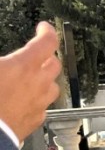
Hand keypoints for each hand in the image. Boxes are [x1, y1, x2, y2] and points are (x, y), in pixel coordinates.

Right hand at [0, 22, 61, 141]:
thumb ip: (1, 61)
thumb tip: (4, 61)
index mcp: (23, 66)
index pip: (47, 42)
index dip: (47, 31)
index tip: (43, 28)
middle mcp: (37, 84)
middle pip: (54, 64)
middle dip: (47, 57)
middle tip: (37, 54)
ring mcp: (39, 104)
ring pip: (52, 87)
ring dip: (45, 79)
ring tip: (32, 78)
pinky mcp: (34, 121)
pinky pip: (43, 107)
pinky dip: (37, 100)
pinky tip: (25, 101)